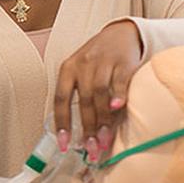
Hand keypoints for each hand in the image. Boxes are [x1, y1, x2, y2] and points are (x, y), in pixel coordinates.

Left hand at [54, 20, 143, 160]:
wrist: (120, 33)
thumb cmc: (98, 61)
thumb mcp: (82, 73)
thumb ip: (80, 98)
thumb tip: (80, 135)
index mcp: (67, 70)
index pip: (60, 99)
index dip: (62, 123)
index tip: (64, 145)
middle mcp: (82, 65)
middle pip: (82, 101)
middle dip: (87, 128)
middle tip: (91, 149)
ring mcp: (102, 62)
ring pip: (99, 93)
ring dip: (102, 119)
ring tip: (105, 140)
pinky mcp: (123, 60)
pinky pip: (120, 80)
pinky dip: (119, 93)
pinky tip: (119, 108)